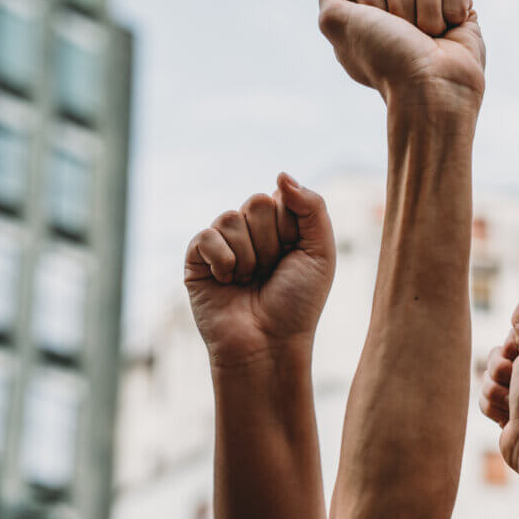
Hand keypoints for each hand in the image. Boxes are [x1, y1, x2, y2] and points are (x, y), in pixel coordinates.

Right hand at [184, 174, 334, 367]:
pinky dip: (223, 261)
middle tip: (271, 272)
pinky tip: (228, 282)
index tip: (294, 257)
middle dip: (270, 241)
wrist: (269, 344)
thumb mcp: (321, 252)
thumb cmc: (298, 303)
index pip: (282, 197)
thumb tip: (281, 174)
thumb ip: (312, 207)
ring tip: (250, 282)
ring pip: (231, 218)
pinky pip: (207, 236)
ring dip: (248, 257)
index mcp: (282, 226)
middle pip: (256, 202)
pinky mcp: (197, 259)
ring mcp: (223, 244)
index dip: (291, 228)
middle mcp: (252, 231)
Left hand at [317, 0, 484, 108]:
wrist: (431, 88)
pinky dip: (454, 4)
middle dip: (402, 6)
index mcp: (369, 17)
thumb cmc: (385, 60)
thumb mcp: (335, 23)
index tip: (376, 28)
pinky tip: (451, 29)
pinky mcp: (461, 12)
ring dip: (428, 11)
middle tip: (407, 37)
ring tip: (429, 40)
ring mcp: (431, 12)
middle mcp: (399, 14)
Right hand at [481, 299, 518, 475]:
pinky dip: (493, 406)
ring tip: (514, 403)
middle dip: (500, 368)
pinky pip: (486, 398)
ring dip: (496, 389)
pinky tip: (507, 417)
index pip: (517, 333)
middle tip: (516, 381)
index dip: (511, 344)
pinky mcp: (510, 411)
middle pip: (499, 353)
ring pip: (489, 376)